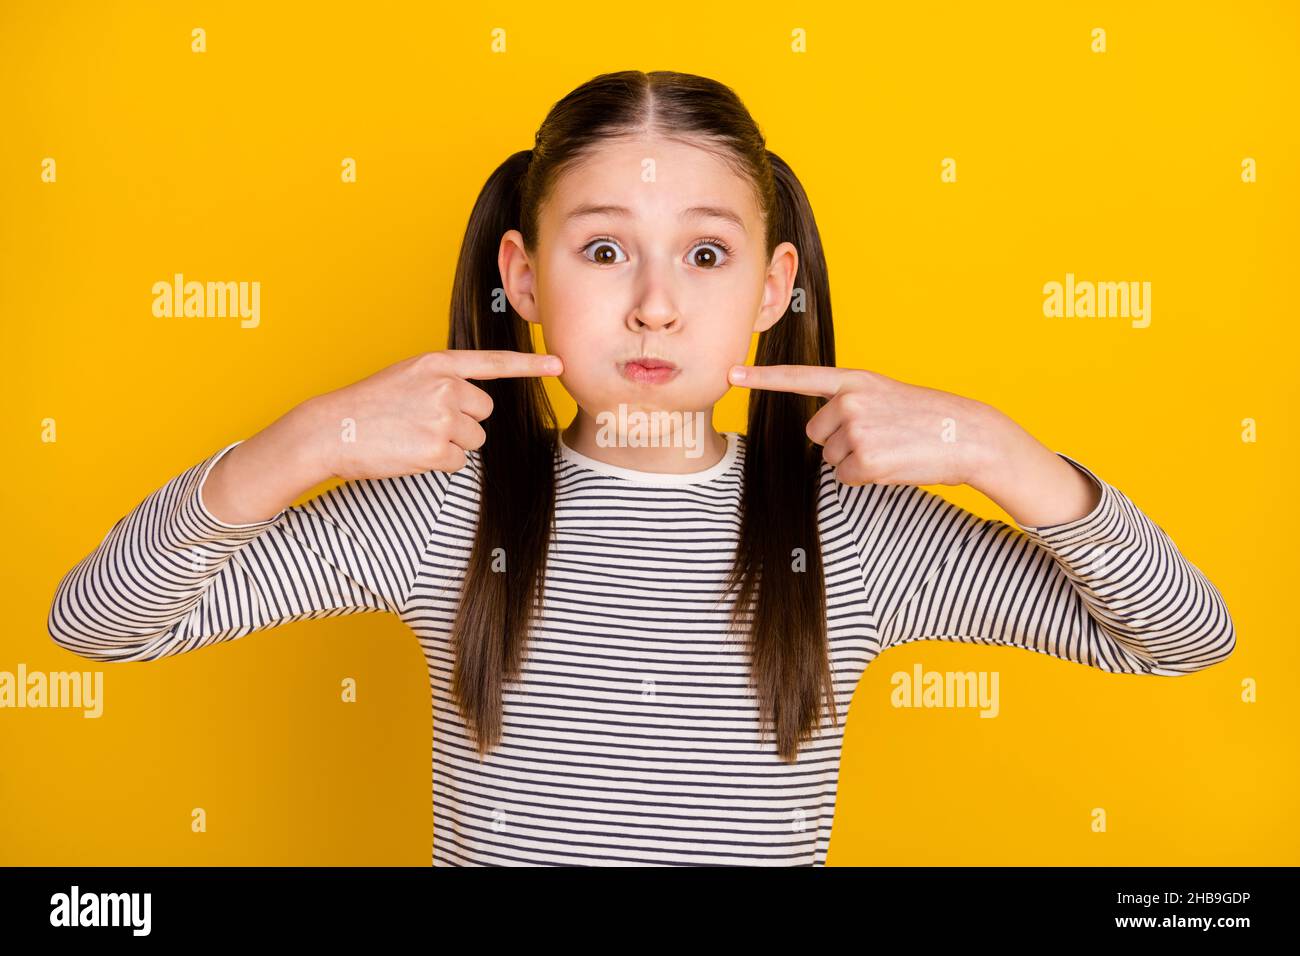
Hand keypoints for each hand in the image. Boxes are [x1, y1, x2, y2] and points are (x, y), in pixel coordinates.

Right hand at [306, 349, 562, 479]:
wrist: (331, 428)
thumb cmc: (367, 405)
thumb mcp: (407, 376)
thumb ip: (442, 380)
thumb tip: (474, 401)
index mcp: (438, 364)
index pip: (493, 363)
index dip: (529, 365)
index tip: (558, 364)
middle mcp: (445, 387)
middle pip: (484, 412)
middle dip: (463, 422)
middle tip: (424, 422)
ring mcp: (442, 418)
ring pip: (474, 440)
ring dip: (451, 445)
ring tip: (413, 436)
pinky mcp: (437, 449)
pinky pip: (459, 462)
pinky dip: (439, 464)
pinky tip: (411, 452)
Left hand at [728, 363, 1007, 486]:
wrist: (968, 434)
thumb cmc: (929, 418)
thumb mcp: (886, 396)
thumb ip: (850, 403)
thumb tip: (821, 432)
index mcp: (856, 381)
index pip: (800, 377)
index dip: (762, 378)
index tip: (731, 373)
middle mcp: (850, 401)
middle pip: (816, 434)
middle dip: (840, 442)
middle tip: (881, 437)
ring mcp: (857, 430)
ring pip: (830, 458)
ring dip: (856, 461)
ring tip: (892, 448)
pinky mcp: (866, 460)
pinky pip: (845, 477)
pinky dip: (866, 478)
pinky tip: (893, 464)